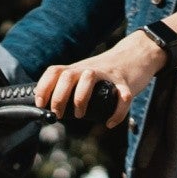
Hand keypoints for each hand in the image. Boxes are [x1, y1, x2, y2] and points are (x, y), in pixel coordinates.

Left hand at [35, 32, 165, 128]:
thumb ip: (72, 88)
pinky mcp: (125, 83)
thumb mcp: (85, 75)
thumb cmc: (106, 72)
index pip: (55, 71)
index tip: (40, 104)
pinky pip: (122, 97)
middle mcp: (90, 69)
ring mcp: (108, 75)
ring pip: (89, 78)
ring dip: (81, 98)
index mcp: (78, 69)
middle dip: (59, 96)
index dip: (43, 87)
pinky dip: (116, 112)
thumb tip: (54, 110)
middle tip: (59, 114)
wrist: (135, 55)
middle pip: (68, 76)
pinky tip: (110, 122)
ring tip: (80, 115)